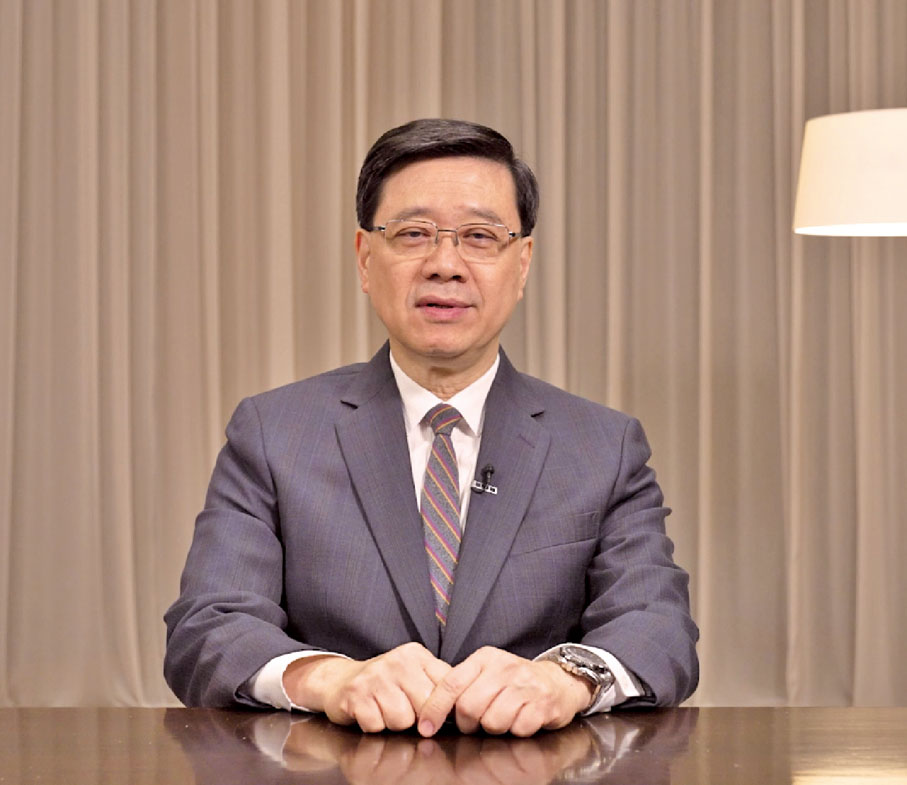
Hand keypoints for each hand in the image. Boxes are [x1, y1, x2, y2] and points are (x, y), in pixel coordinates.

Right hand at [282, 643, 450, 732]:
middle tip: (404, 710)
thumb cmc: (384, 682)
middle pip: (425, 707)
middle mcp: (397, 661)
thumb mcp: (413, 673)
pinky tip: (370, 713)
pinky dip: (374, 726)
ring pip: (402, 720)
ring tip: (385, 710)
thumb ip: (437, 684)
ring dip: (393, 723)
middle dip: (417, 717)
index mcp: (416, 655)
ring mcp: (375, 677)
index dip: (445, 708)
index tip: (439, 717)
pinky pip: (377, 725)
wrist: (339, 680)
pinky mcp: (356, 695)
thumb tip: (462, 705)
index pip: (445, 686)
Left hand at [417, 646, 592, 737]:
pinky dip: (516, 730)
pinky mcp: (543, 703)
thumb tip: (431, 712)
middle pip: (469, 707)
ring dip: (494, 728)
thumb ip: (462, 686)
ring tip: (502, 718)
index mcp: (485, 658)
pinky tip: (521, 719)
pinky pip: (518, 728)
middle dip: (469, 723)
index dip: (435, 708)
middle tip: (477, 723)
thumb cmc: (514, 681)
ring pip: (493, 721)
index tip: (426, 727)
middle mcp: (504, 667)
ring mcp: (525, 684)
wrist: (557, 680)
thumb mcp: (487, 673)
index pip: (451, 683)